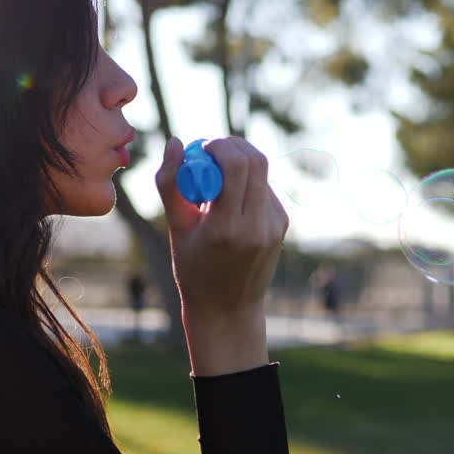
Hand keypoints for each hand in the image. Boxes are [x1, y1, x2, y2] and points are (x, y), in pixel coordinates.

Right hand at [154, 136, 288, 374]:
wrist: (229, 309)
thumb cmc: (194, 270)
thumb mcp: (176, 230)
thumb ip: (171, 184)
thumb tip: (175, 143)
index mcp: (228, 228)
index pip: (238, 166)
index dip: (219, 147)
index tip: (201, 150)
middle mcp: (258, 226)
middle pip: (256, 160)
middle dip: (231, 146)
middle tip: (209, 153)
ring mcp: (275, 225)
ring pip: (261, 172)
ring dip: (237, 166)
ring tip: (214, 187)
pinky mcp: (282, 224)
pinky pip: (265, 188)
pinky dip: (246, 184)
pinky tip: (230, 203)